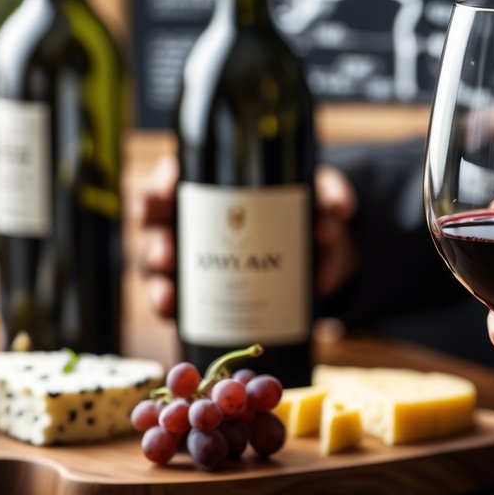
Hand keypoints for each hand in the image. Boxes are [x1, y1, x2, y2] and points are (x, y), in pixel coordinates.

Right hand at [136, 156, 358, 318]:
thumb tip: (336, 211)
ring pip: (159, 267)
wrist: (320, 248)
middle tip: (168, 258)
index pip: (172, 176)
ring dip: (158, 284)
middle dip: (157, 242)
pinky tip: (174, 318)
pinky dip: (174, 311)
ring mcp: (194, 254)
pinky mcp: (205, 288)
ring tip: (168, 299)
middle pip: (157, 226)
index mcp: (212, 181)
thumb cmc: (308, 207)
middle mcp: (193, 217)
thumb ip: (329, 195)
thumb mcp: (319, 193)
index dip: (160, 185)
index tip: (166, 194)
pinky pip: (180, 300)